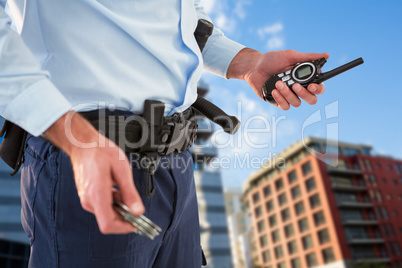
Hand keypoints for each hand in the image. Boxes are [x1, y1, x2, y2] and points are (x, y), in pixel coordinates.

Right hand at [44, 111, 144, 233]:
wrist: (83, 143)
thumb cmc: (101, 152)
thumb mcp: (122, 170)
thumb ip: (130, 193)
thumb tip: (138, 211)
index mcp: (97, 195)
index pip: (108, 225)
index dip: (124, 228)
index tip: (136, 224)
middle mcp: (89, 200)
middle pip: (108, 221)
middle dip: (124, 216)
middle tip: (136, 206)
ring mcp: (86, 198)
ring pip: (106, 213)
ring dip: (119, 208)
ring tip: (126, 191)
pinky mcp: (86, 195)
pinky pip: (101, 206)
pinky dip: (113, 202)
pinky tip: (118, 190)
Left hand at [227, 48, 328, 109]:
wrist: (254, 67)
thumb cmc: (272, 60)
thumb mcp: (290, 56)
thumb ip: (308, 57)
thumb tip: (326, 55)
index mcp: (304, 78)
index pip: (318, 88)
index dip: (318, 89)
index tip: (311, 85)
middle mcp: (298, 89)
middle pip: (311, 100)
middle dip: (305, 94)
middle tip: (295, 85)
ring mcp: (288, 96)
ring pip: (297, 103)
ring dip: (288, 94)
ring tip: (279, 83)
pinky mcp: (278, 101)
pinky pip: (285, 106)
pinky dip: (280, 98)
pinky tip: (274, 90)